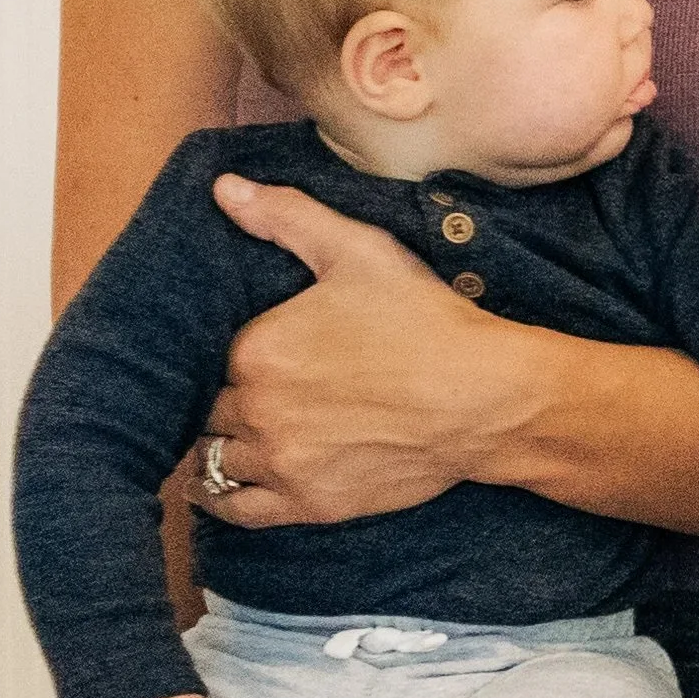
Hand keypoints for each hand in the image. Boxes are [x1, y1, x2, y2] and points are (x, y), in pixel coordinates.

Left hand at [188, 175, 526, 528]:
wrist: (488, 399)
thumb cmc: (427, 323)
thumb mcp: (360, 252)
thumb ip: (286, 217)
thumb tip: (224, 189)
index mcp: (255, 349)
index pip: (210, 357)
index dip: (232, 355)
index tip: (257, 354)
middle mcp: (258, 410)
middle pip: (211, 409)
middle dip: (228, 399)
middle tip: (255, 392)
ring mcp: (282, 462)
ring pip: (216, 458)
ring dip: (224, 444)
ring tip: (239, 434)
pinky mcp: (309, 503)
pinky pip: (235, 508)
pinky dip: (218, 498)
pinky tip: (216, 486)